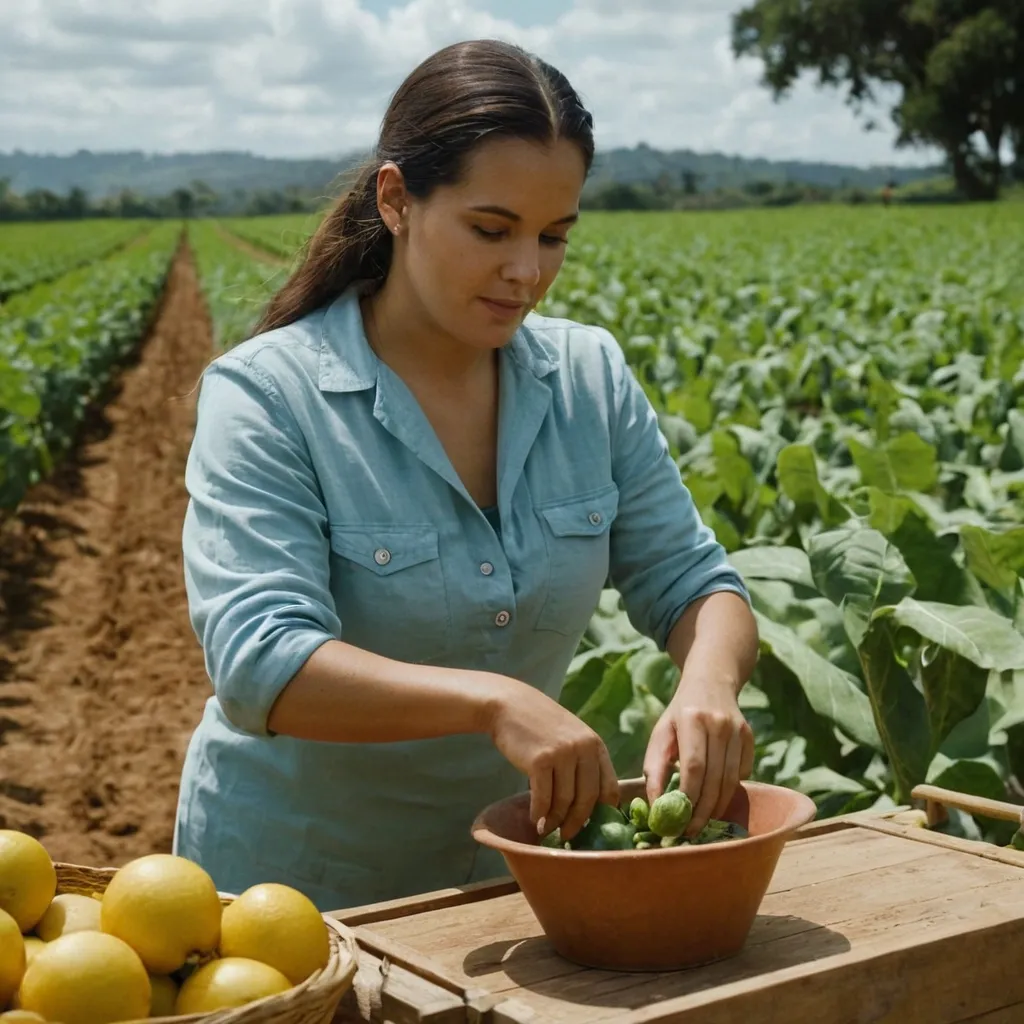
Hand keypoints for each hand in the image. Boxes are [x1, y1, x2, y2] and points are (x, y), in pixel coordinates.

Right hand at [484, 676, 619, 841]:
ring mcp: (563, 753)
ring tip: (546, 829)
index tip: (592, 827)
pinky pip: (543, 798)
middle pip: (588, 799)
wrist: (509, 705)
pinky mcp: (540, 760)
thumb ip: (582, 764)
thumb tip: (587, 806)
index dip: (603, 813)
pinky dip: (539, 813)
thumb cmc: (539, 725)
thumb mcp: (570, 737)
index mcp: (595, 745)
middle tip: (568, 836)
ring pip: (564, 801)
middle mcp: (584, 748)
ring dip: (555, 820)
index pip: (610, 788)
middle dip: (578, 823)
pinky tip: (534, 819)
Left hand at [642, 674, 754, 836]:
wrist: (711, 683)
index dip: (688, 797)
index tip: (678, 820)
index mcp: (693, 719)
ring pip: (732, 780)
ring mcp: (739, 730)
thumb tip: (655, 805)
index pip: (694, 767)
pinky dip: (730, 790)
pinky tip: (716, 798)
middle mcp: (719, 724)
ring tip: (702, 823)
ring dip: (718, 807)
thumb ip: (654, 767)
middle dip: (703, 810)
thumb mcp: (661, 733)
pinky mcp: (750, 737)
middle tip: (690, 831)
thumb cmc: (679, 714)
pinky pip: (743, 773)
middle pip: (715, 778)